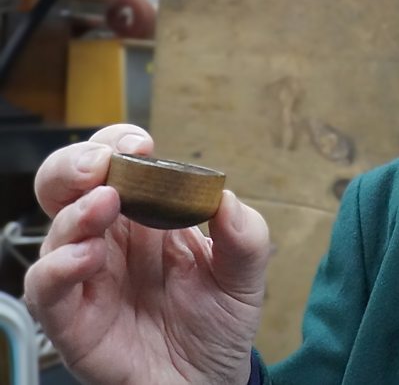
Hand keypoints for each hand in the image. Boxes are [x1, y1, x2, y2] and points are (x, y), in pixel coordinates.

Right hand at [24, 124, 270, 384]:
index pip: (118, 163)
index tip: (142, 143)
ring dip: (75, 212)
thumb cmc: (218, 321)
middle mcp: (109, 238)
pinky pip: (47, 287)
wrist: (209, 380)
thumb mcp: (245, 275)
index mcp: (146, 214)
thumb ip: (245, 235)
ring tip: (105, 205)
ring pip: (54, 231)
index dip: (120, 144)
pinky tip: (88, 256)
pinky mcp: (72, 319)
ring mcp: (87, 277)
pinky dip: (60, 265)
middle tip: (103, 164)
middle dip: (77, 164)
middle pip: (68, 185)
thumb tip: (226, 198)